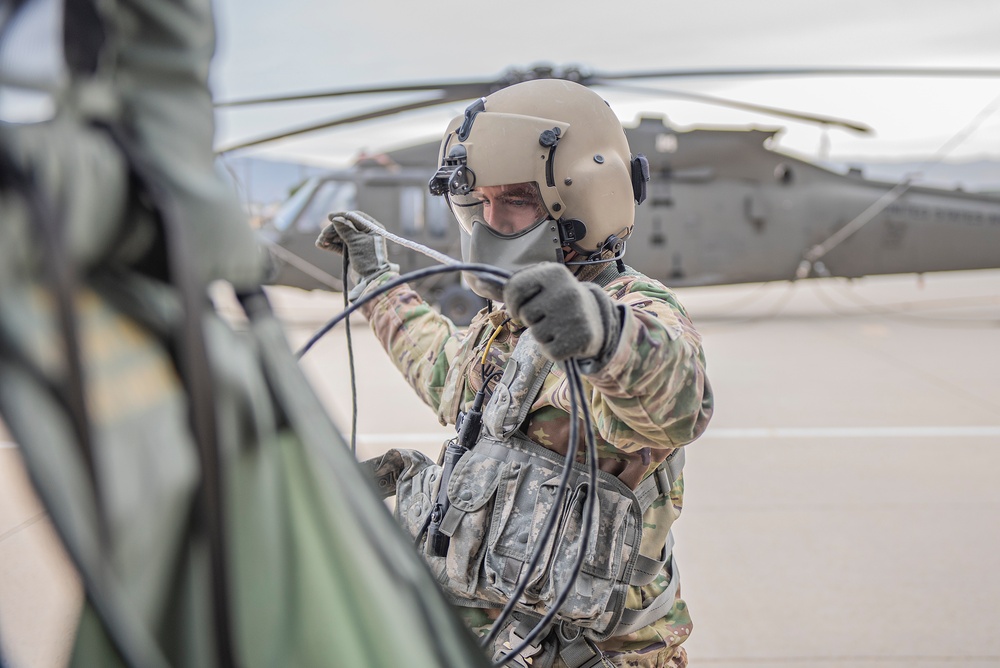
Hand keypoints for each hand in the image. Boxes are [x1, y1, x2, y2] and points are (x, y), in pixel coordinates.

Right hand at [316, 211, 397, 293]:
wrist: (370, 279)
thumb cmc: (368, 259)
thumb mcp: (356, 242)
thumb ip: (346, 230)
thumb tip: (336, 219)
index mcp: (372, 229)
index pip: (355, 217)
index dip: (342, 216)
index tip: (330, 217)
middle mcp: (366, 234)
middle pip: (346, 227)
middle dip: (333, 230)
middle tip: (323, 234)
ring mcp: (358, 243)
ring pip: (341, 236)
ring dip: (330, 238)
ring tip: (320, 242)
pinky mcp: (351, 252)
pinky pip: (339, 245)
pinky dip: (331, 245)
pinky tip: (321, 245)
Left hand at [503, 262, 621, 368]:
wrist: (595, 317)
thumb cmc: (557, 301)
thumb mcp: (541, 286)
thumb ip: (513, 288)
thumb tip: (477, 280)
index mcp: (554, 273)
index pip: (515, 287)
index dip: (511, 302)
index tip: (518, 307)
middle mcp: (566, 291)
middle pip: (524, 314)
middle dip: (531, 319)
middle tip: (547, 315)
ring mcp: (574, 315)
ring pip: (536, 334)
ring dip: (542, 335)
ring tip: (557, 326)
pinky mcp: (580, 338)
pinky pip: (549, 351)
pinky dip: (553, 349)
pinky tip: (564, 339)